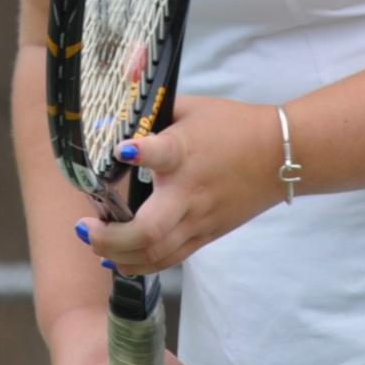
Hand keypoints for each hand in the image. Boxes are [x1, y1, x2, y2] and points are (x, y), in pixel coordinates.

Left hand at [77, 97, 280, 274]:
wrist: (279, 156)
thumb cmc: (231, 125)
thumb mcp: (190, 106)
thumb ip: (152, 109)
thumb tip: (114, 99)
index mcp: (185, 152)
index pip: (162, 153)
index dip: (139, 153)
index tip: (121, 151)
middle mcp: (189, 192)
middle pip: (149, 230)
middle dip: (110, 237)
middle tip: (85, 227)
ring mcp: (199, 219)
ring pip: (156, 254)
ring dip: (118, 255)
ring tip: (94, 243)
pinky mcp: (206, 235)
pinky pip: (170, 260)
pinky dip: (140, 264)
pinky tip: (118, 260)